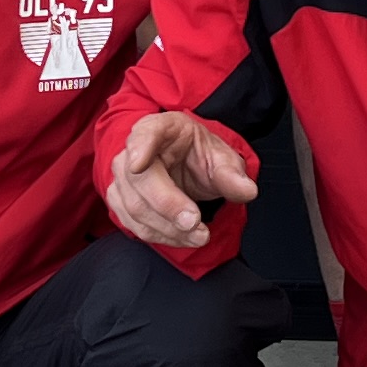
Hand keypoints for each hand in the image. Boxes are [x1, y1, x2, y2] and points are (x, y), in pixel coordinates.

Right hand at [107, 111, 257, 249]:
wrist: (186, 167)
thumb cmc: (200, 156)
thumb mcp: (222, 159)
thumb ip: (232, 174)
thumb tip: (247, 190)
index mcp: (160, 128)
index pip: (144, 133)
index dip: (140, 147)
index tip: (139, 164)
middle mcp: (133, 150)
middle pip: (139, 180)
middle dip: (167, 205)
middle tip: (196, 223)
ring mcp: (122, 177)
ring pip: (135, 207)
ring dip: (168, 228)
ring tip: (200, 236)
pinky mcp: (120, 201)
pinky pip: (135, 225)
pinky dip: (162, 236)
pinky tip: (185, 238)